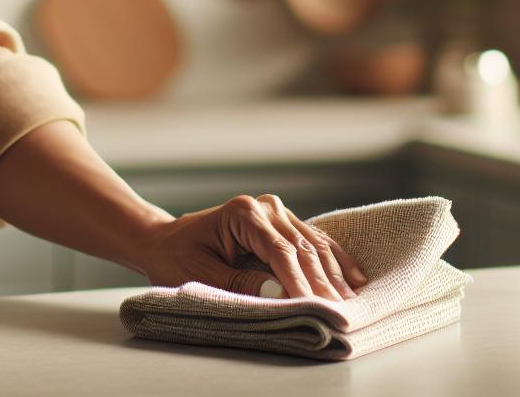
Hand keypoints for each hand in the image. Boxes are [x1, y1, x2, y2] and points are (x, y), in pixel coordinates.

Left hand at [130, 194, 367, 300]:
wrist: (165, 240)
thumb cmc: (177, 257)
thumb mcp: (201, 276)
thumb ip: (241, 284)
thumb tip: (282, 293)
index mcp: (242, 214)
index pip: (282, 252)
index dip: (302, 283)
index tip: (319, 308)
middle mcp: (264, 207)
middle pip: (303, 248)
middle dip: (324, 282)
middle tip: (343, 312)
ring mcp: (275, 212)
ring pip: (314, 244)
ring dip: (335, 273)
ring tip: (353, 299)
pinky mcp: (282, 223)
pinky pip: (313, 241)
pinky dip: (333, 260)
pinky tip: (355, 276)